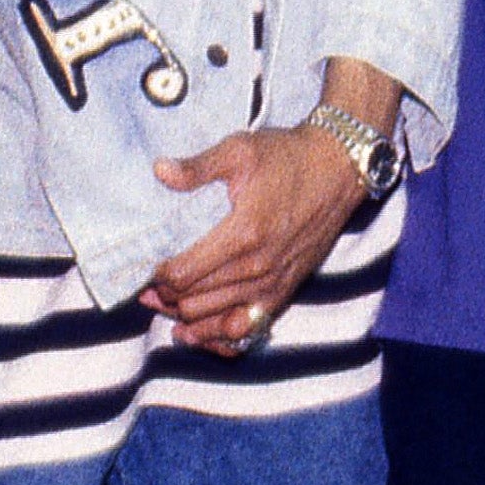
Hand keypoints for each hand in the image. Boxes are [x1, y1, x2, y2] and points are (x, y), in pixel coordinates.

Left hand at [139, 128, 364, 354]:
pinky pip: (246, 329)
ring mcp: (272, 284)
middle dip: (165, 299)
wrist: (338, 169)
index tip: (146, 267)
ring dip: (186, 316)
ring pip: (215, 320)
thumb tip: (160, 170)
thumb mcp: (240, 150)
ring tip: (165, 305)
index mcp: (242, 234)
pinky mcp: (285, 291)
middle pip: (194, 302)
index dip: (157, 276)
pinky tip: (198, 332)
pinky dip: (218, 334)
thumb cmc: (287, 157)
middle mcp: (257, 267)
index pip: (184, 274)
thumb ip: (197, 167)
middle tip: (147, 289)